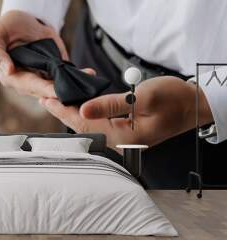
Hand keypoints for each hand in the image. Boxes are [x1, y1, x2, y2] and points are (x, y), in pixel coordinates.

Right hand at [0, 10, 91, 97]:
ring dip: (73, 87)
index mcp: (11, 76)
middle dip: (61, 93)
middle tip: (74, 93)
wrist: (26, 19)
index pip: (28, 85)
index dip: (41, 88)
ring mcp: (44, 79)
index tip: (55, 92)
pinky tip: (89, 74)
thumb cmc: (7, 27)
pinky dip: (80, 77)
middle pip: (46, 91)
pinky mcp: (57, 73)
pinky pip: (69, 78)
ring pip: (59, 88)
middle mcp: (28, 82)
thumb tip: (8, 70)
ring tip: (87, 80)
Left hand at [40, 76, 213, 149]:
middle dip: (64, 111)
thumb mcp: (142, 97)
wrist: (194, 106)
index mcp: (124, 137)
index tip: (47, 99)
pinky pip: (101, 123)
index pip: (84, 124)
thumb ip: (111, 105)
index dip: (63, 110)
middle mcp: (121, 142)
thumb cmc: (175, 99)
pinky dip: (88, 112)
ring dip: (74, 111)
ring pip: (90, 125)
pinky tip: (81, 103)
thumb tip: (82, 110)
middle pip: (84, 127)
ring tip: (58, 99)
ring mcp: (124, 138)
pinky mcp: (126, 132)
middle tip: (46, 98)